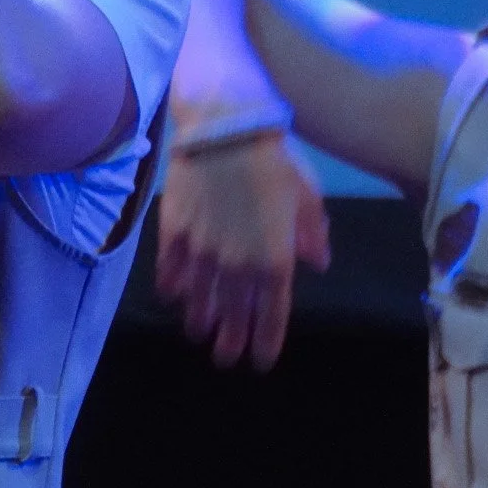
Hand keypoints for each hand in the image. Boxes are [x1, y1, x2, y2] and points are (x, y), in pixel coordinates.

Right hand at [154, 132, 330, 370]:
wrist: (225, 126)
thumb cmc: (273, 158)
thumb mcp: (306, 195)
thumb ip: (311, 234)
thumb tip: (317, 263)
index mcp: (275, 257)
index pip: (273, 313)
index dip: (266, 341)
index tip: (261, 360)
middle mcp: (237, 263)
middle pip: (233, 314)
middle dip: (230, 341)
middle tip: (226, 359)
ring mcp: (202, 250)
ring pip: (198, 299)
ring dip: (199, 320)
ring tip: (198, 333)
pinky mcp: (173, 232)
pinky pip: (170, 269)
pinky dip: (172, 286)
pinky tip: (173, 295)